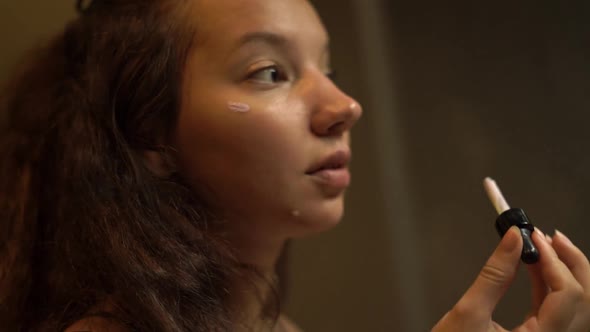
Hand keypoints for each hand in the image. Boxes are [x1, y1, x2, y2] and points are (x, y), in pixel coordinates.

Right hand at [432, 226, 589, 331]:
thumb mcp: (469, 313)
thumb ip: (494, 275)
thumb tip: (512, 240)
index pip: (566, 295)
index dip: (554, 261)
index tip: (534, 237)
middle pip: (583, 300)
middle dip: (570, 262)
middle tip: (549, 236)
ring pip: (574, 304)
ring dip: (562, 271)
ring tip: (542, 247)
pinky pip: (556, 310)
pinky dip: (548, 285)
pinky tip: (533, 267)